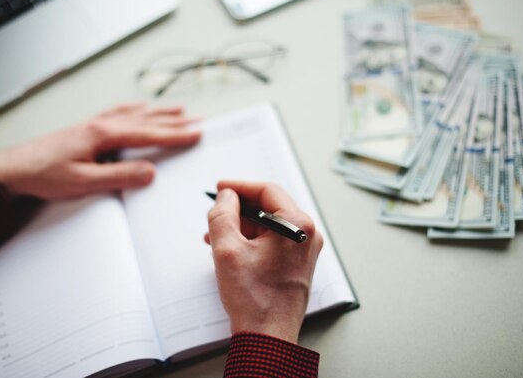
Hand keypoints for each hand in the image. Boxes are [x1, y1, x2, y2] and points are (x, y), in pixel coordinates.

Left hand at [0, 103, 200, 198]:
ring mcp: (95, 124)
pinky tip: (141, 108)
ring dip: (160, 112)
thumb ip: (119, 176)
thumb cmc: (44, 174)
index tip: (197, 134)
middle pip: (147, 120)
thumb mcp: (83, 182)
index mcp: (104, 135)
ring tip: (180, 110)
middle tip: (199, 120)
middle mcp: (103, 124)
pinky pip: (120, 113)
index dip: (175, 135)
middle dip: (175, 120)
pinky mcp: (88, 128)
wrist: (14, 168)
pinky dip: (136, 109)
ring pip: (136, 114)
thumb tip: (150, 172)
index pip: (149, 134)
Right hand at [205, 181, 323, 343]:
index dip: (239, 186)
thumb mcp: (227, 250)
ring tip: (215, 237)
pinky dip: (251, 241)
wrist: (268, 337)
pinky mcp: (297, 264)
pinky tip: (230, 250)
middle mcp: (307, 235)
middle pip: (269, 207)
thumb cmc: (254, 299)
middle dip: (238, 210)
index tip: (220, 188)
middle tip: (215, 213)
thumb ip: (223, 215)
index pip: (267, 190)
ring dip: (242, 227)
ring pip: (269, 225)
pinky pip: (273, 241)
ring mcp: (304, 250)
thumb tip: (227, 197)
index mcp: (297, 225)